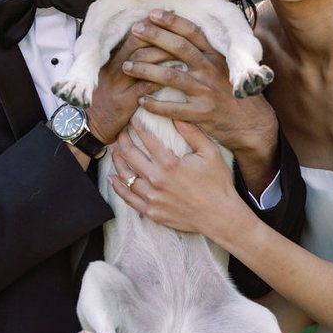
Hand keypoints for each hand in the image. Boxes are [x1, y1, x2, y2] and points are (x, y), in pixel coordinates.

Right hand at [83, 26, 174, 144]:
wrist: (90, 124)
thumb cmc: (105, 97)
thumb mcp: (110, 74)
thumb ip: (125, 58)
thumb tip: (145, 41)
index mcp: (111, 59)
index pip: (131, 35)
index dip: (150, 25)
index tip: (168, 19)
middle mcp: (113, 68)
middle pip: (138, 43)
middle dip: (160, 35)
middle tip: (181, 31)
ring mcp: (119, 84)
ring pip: (144, 60)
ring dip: (166, 52)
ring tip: (185, 48)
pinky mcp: (125, 101)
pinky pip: (147, 85)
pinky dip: (164, 76)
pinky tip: (179, 70)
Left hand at [108, 120, 243, 241]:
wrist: (219, 216)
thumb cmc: (217, 183)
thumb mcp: (210, 153)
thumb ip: (192, 133)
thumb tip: (176, 116)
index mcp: (170, 164)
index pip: (147, 139)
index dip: (138, 126)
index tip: (133, 119)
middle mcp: (156, 180)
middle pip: (130, 155)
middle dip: (122, 140)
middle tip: (120, 132)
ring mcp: (152, 198)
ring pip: (125, 176)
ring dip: (117, 161)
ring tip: (114, 151)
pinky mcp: (151, 212)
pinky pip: (129, 198)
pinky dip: (118, 187)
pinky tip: (112, 179)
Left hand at [120, 10, 279, 190]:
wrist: (252, 124)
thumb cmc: (233, 94)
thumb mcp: (226, 68)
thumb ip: (207, 53)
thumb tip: (184, 34)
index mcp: (216, 56)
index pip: (193, 32)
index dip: (173, 21)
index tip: (152, 13)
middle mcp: (211, 70)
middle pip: (179, 48)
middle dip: (155, 37)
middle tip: (134, 31)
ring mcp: (206, 91)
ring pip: (171, 76)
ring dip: (145, 70)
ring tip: (126, 66)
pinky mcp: (202, 113)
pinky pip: (172, 108)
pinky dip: (154, 104)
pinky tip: (140, 100)